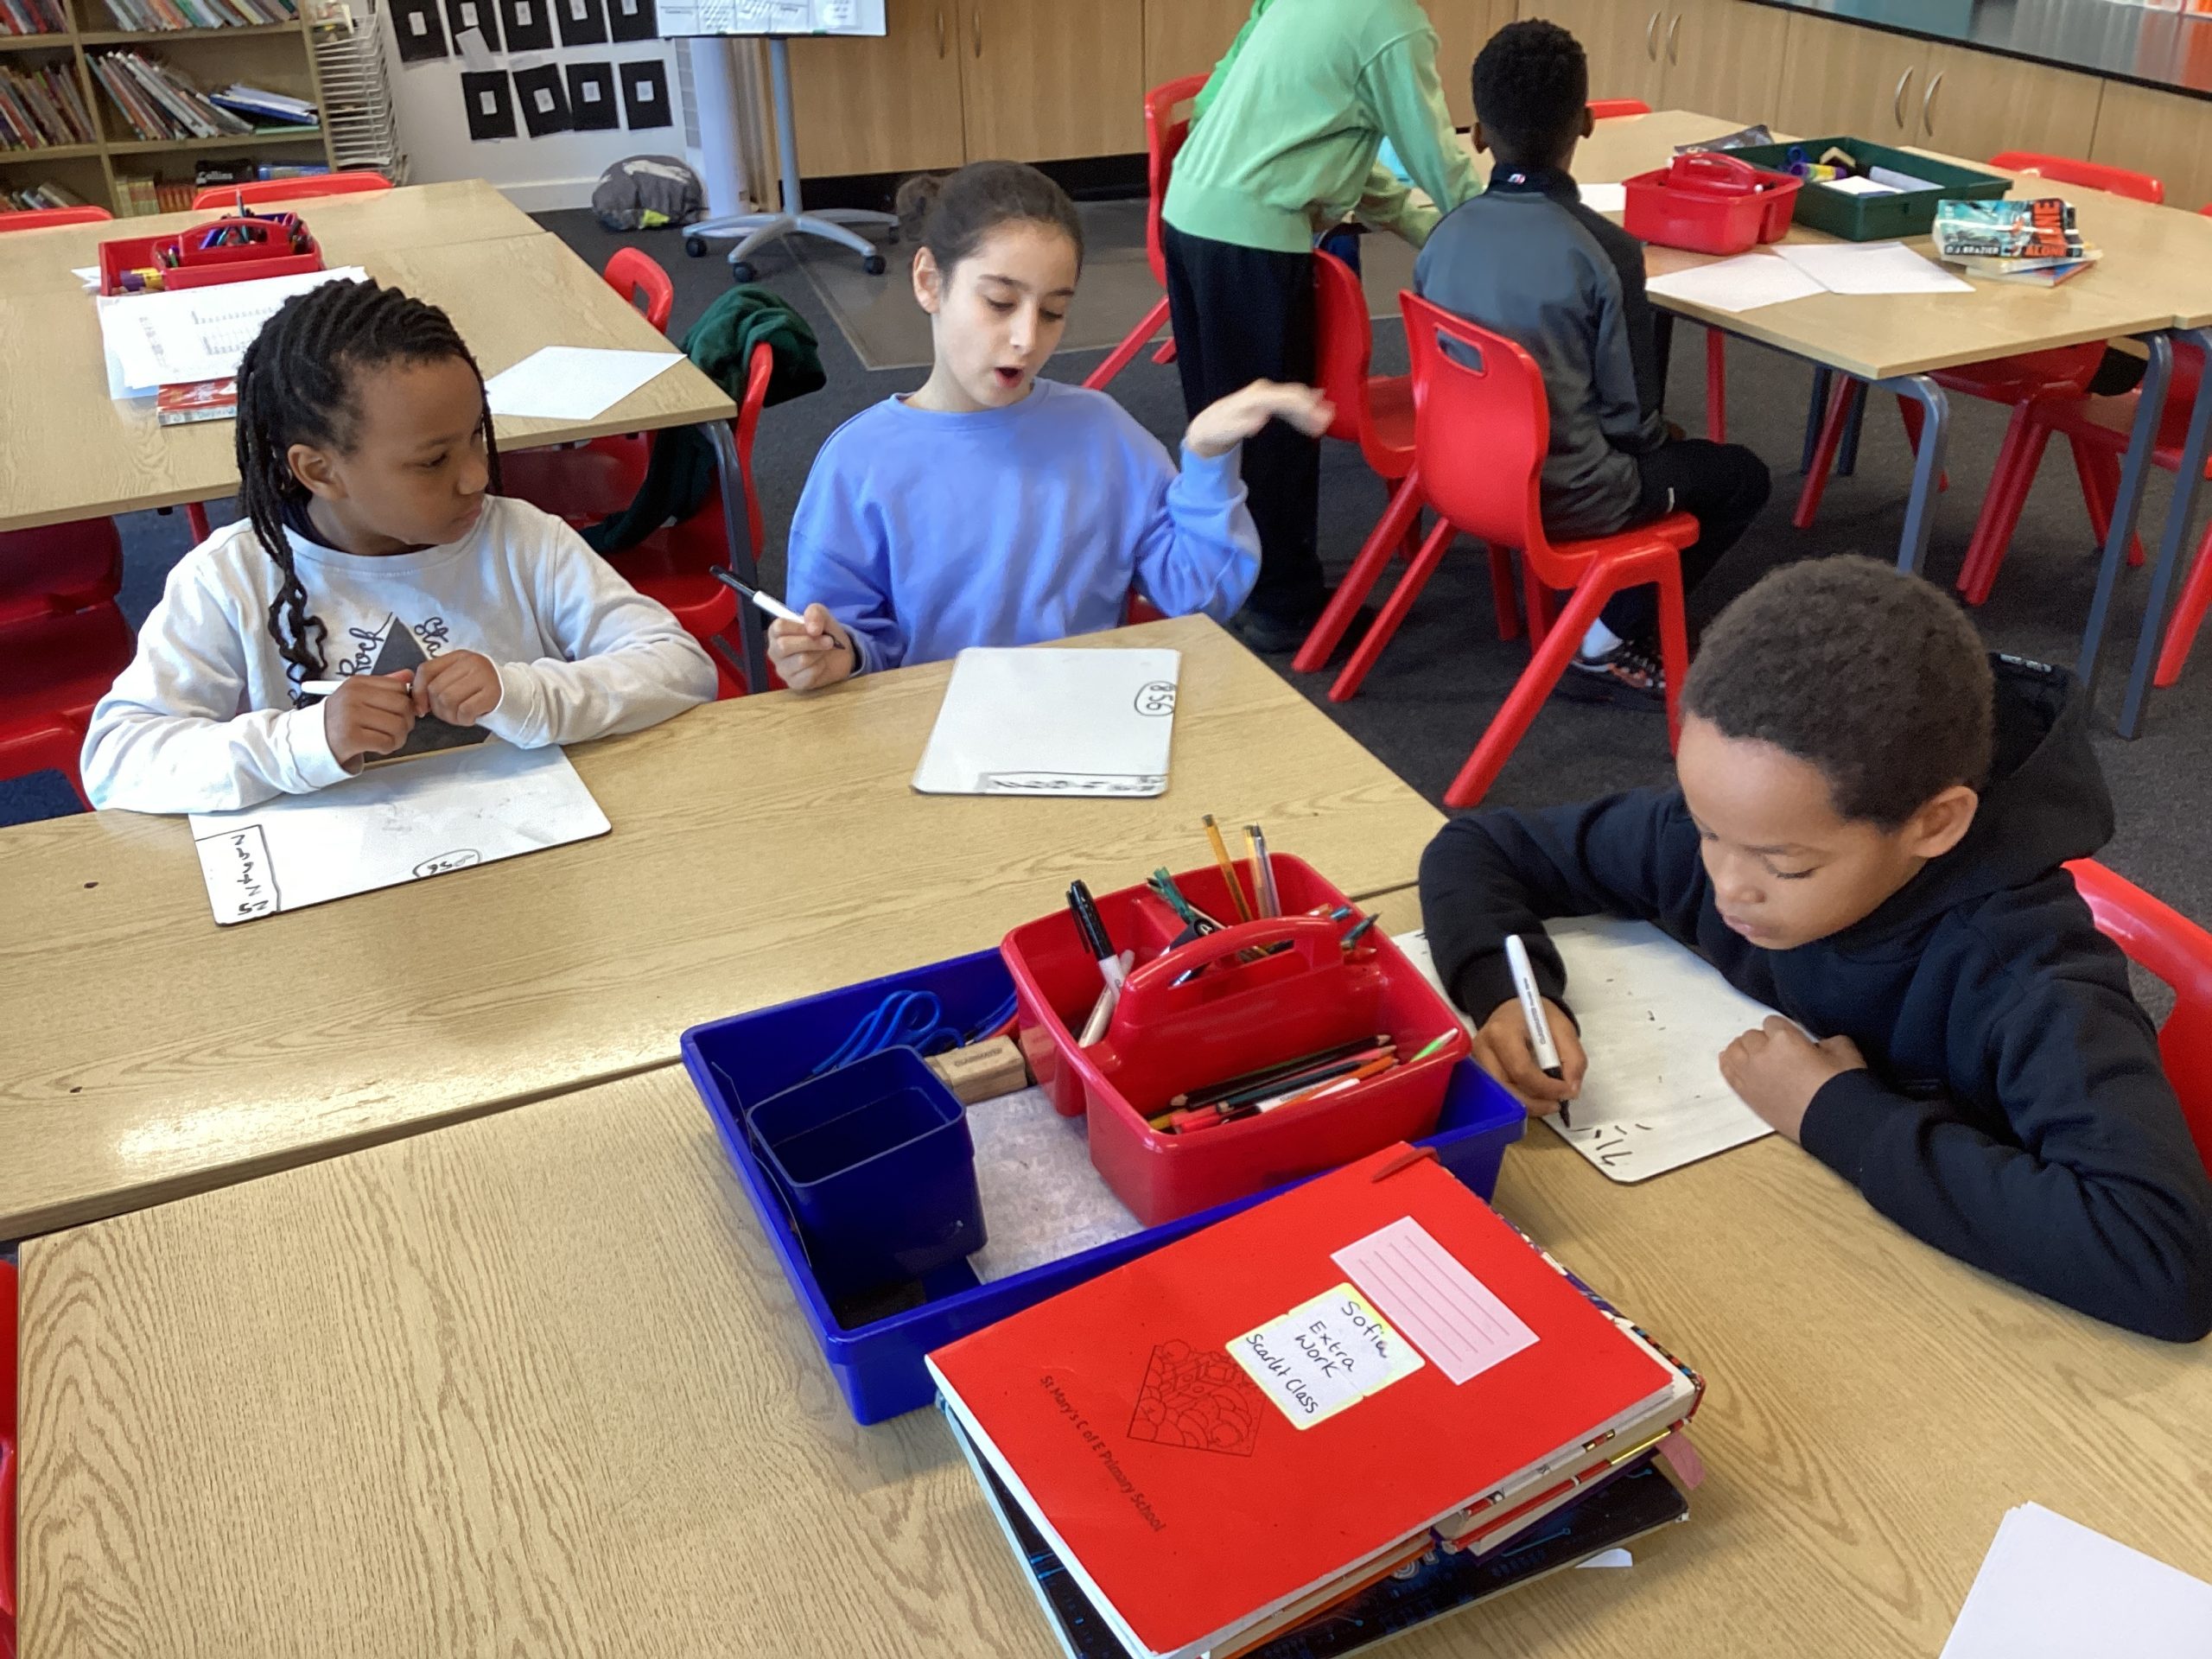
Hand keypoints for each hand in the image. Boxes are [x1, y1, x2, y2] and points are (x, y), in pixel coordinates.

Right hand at [321, 671, 416, 766]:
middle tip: (397, 730)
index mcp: (357, 683)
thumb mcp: (359, 697)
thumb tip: (409, 675)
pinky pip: (386, 742)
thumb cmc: (341, 720)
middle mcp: (353, 696)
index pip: (399, 687)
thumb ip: (384, 686)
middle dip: (407, 722)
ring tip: (388, 740)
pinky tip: (379, 747)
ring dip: (399, 738)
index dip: (407, 702)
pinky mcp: (350, 737)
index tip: (400, 713)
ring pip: (398, 726)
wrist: (313, 741)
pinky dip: (388, 748)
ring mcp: (350, 716)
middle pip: (403, 706)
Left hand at [412, 650, 501, 724]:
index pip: (426, 670)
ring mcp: (483, 676)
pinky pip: (465, 710)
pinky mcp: (493, 693)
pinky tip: (471, 719)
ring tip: (460, 717)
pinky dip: (464, 720)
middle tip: (449, 714)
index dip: (418, 692)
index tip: (421, 708)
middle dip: (437, 709)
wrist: (516, 697)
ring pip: (448, 700)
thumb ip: (439, 684)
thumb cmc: (482, 691)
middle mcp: (471, 662)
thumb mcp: (460, 680)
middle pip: (436, 689)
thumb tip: (417, 704)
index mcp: (459, 657)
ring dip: (450, 716)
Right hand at [768, 603, 856, 691]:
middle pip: (784, 646)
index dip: (799, 627)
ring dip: (819, 653)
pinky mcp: (794, 683)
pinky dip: (821, 667)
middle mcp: (775, 651)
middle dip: (811, 642)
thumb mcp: (821, 615)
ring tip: (824, 651)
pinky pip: (809, 675)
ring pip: (800, 660)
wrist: (838, 654)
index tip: (816, 629)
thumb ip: (814, 613)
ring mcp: (782, 669)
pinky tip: (821, 664)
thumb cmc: (823, 632)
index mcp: (776, 632)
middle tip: (829, 640)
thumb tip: (813, 629)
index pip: (779, 627)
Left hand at [1184, 380, 1335, 458]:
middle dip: (1312, 407)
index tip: (1316, 416)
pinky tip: (1314, 421)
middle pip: (1292, 395)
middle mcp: (1262, 393)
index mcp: (1254, 397)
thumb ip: (1241, 425)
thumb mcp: (1224, 431)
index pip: (1283, 398)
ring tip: (1326, 422)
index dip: (1302, 406)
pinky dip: (1302, 414)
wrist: (1208, 426)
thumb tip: (1260, 419)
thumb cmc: (1216, 429)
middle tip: (1328, 420)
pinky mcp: (1268, 403)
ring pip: (1294, 400)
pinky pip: (1289, 407)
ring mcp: (1266, 396)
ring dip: (1310, 411)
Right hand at [1470, 997, 1587, 1115]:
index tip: (1567, 1091)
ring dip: (1528, 1106)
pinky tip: (1534, 1098)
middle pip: (1506, 1089)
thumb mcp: (1563, 1029)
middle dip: (1535, 1103)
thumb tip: (1571, 1091)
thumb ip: (1573, 1059)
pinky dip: (1519, 1102)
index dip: (1546, 1087)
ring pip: (1502, 1097)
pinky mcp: (1479, 1073)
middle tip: (1557, 1104)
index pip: (1521, 1069)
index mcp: (1502, 1032)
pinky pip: (1499, 1096)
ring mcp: (1478, 1063)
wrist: (1514, 1010)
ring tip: (1548, 1102)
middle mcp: (1483, 1049)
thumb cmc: (1537, 1018)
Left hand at [1717, 1018, 1866, 1141]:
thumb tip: (1818, 1045)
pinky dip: (1730, 1065)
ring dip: (1744, 1051)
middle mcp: (1762, 1054)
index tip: (1790, 1038)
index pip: (1772, 1022)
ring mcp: (1750, 1075)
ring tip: (1755, 1056)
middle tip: (1779, 1052)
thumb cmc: (1842, 1088)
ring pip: (1734, 1051)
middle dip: (1764, 1041)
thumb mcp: (1845, 1051)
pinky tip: (1734, 1064)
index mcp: (1785, 1039)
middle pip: (1751, 1036)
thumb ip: (1826, 1040)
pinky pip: (1728, 1072)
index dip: (1782, 1030)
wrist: (1835, 1123)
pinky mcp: (1746, 1096)